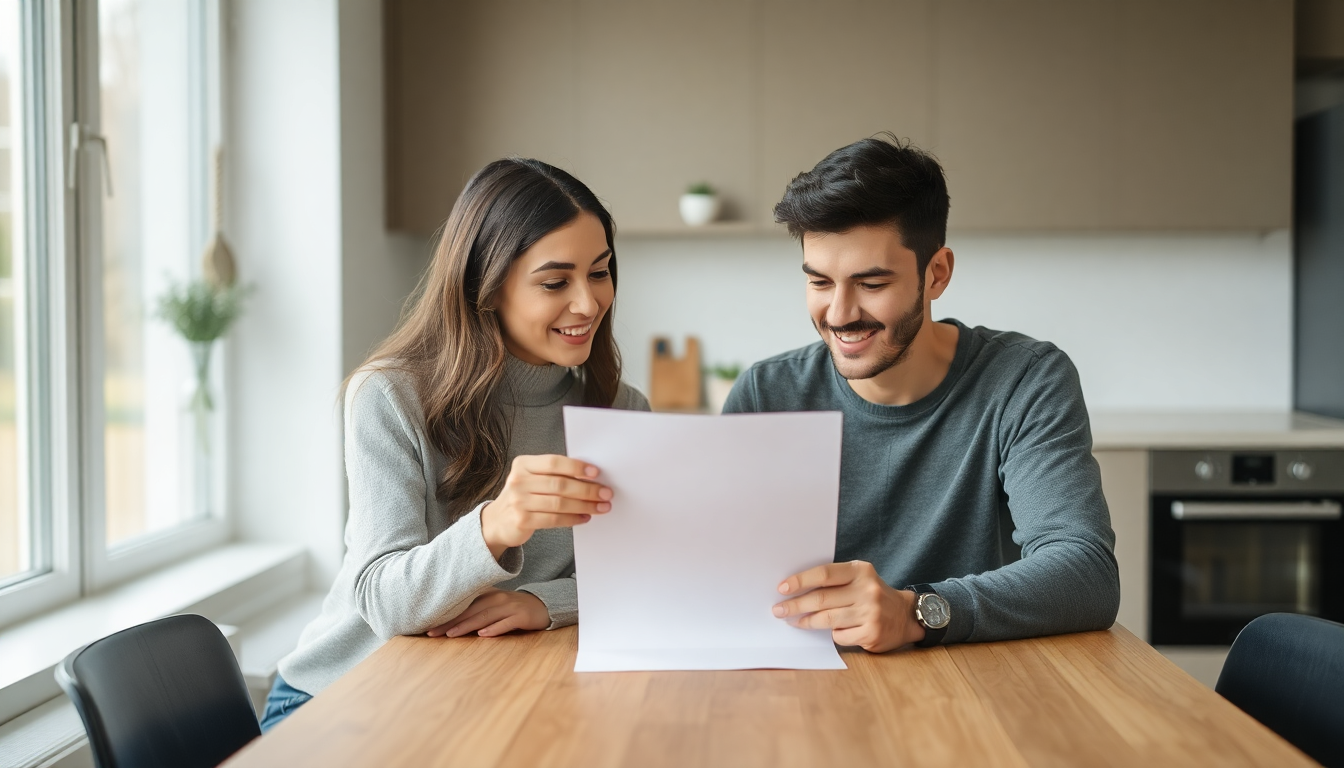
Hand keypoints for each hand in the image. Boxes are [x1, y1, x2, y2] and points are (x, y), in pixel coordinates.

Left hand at [425, 589, 549, 637]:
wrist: (542, 606)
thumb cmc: (513, 609)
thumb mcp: (494, 605)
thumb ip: (476, 610)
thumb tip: (450, 623)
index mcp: (488, 595)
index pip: (463, 606)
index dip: (446, 616)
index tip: (429, 626)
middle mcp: (497, 598)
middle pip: (470, 611)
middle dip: (451, 622)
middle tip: (433, 632)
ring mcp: (510, 607)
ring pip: (485, 616)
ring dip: (467, 625)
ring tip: (452, 634)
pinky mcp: (521, 616)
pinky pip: (506, 623)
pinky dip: (494, 628)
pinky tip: (483, 635)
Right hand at [480, 455, 611, 559]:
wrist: (498, 521)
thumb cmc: (524, 496)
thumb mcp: (532, 479)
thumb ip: (554, 474)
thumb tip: (590, 476)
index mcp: (523, 464)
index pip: (554, 462)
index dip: (576, 467)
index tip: (596, 472)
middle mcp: (518, 481)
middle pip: (560, 484)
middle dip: (587, 489)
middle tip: (605, 493)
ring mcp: (519, 501)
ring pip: (560, 503)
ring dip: (585, 505)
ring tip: (601, 507)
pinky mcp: (522, 520)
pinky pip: (554, 519)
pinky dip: (573, 518)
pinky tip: (585, 517)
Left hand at [771, 561, 924, 652]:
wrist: (905, 616)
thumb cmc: (872, 595)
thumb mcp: (858, 579)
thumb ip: (834, 582)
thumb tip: (796, 591)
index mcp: (860, 570)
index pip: (824, 573)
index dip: (800, 581)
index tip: (782, 588)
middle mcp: (867, 589)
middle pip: (822, 598)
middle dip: (796, 605)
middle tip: (778, 609)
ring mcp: (871, 612)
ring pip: (827, 619)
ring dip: (806, 621)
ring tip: (794, 621)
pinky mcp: (872, 632)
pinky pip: (840, 635)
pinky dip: (832, 634)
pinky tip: (830, 631)